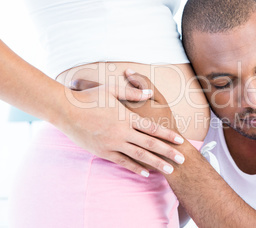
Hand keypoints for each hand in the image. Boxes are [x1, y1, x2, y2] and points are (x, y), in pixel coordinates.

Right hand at [61, 76, 184, 176]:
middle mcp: (122, 133)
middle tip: (182, 159)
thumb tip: (149, 91)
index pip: (152, 128)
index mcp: (126, 118)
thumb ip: (132, 92)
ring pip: (139, 155)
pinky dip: (134, 167)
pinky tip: (144, 173)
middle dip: (167, 152)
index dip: (167, 135)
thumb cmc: (89, 98)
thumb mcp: (111, 90)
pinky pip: (122, 162)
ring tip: (169, 170)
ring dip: (155, 163)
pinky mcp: (103, 152)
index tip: (180, 141)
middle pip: (150, 144)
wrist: (65, 111)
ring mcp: (112, 144)